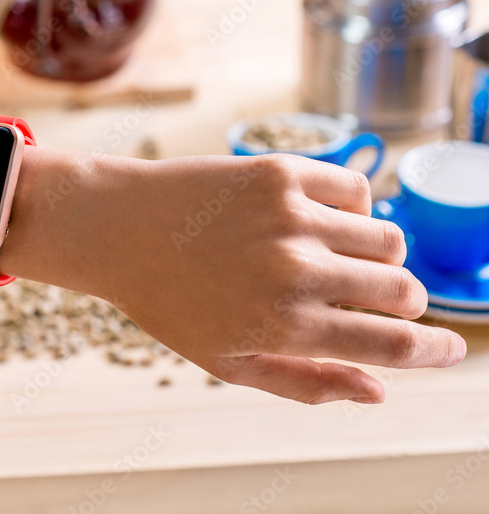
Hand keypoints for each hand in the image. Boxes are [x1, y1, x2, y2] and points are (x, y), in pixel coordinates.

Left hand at [0, 105, 464, 404]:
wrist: (115, 227)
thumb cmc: (169, 299)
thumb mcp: (226, 359)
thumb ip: (305, 383)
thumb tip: (378, 394)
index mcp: (283, 327)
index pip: (392, 345)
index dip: (434, 352)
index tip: (452, 351)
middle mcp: (295, 271)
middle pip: (403, 289)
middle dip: (402, 302)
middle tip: (378, 300)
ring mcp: (291, 217)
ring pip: (387, 236)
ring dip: (375, 253)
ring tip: (332, 256)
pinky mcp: (280, 172)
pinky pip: (356, 190)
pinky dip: (348, 208)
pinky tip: (311, 219)